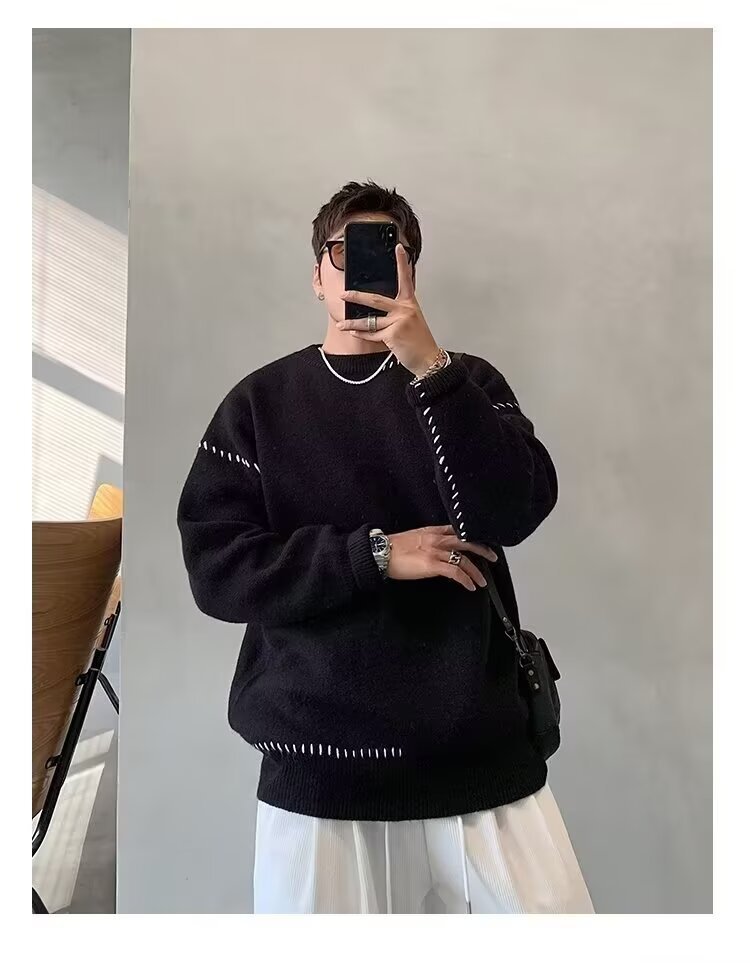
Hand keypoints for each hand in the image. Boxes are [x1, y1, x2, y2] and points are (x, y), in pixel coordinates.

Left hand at [337, 243, 440, 377]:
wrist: (428, 359)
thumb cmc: (419, 341)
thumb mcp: (412, 321)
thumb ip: (398, 312)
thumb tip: (377, 310)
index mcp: (410, 303)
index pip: (406, 279)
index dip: (402, 262)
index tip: (398, 248)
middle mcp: (404, 309)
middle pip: (375, 299)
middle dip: (356, 297)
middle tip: (344, 294)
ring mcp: (398, 322)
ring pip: (370, 321)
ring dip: (353, 323)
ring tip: (342, 323)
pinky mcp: (393, 335)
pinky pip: (372, 334)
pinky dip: (362, 334)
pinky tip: (354, 332)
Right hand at [385, 525, 497, 590]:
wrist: (380, 553)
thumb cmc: (392, 548)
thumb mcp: (413, 537)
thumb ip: (427, 540)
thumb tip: (435, 549)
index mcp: (432, 531)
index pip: (457, 530)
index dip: (471, 537)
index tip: (479, 543)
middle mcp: (437, 538)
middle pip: (466, 542)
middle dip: (482, 550)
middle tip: (493, 558)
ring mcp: (435, 551)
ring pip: (463, 560)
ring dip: (476, 572)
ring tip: (482, 581)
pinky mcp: (432, 565)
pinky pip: (455, 573)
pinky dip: (466, 580)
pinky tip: (470, 586)